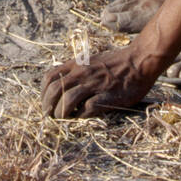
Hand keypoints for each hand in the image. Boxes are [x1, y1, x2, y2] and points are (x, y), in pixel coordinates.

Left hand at [41, 45, 155, 118]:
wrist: (138, 61)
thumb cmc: (115, 63)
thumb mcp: (90, 61)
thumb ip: (76, 71)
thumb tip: (61, 87)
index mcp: (77, 65)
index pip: (49, 77)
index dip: (43, 93)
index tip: (45, 103)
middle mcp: (82, 73)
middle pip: (54, 90)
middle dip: (48, 106)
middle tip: (50, 116)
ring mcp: (94, 84)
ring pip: (67, 100)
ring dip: (61, 113)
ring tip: (63, 119)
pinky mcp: (107, 96)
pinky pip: (87, 108)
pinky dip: (81, 116)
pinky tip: (82, 117)